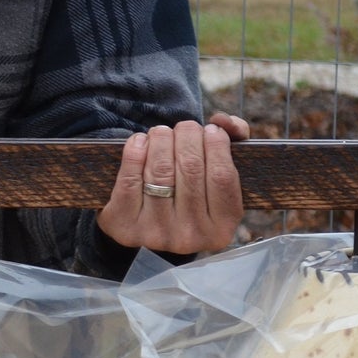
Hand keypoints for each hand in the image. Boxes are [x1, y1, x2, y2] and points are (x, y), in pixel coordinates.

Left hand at [96, 114, 246, 254]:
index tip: (211, 129)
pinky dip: (135, 152)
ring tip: (162, 132)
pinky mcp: (126, 226)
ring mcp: (157, 233)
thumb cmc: (190, 197)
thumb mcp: (217, 182)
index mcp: (220, 228)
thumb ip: (231, 145)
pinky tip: (141, 142)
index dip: (217, 145)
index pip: (222, 176)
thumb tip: (223, 121)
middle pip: (190, 168)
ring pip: (160, 170)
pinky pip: (130, 180)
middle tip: (185, 128)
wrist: (146, 232)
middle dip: (188, 135)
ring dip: (161, 139)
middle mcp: (190, 236)